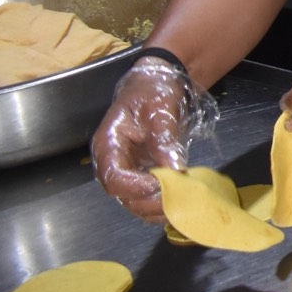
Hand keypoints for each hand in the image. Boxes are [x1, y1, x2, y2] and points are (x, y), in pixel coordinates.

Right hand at [92, 63, 212, 222]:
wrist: (158, 83)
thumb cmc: (153, 92)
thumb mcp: (160, 109)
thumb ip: (164, 139)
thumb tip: (174, 169)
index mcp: (108, 144)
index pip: (113, 176)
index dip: (134, 186)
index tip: (160, 185)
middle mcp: (113, 161)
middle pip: (122, 194)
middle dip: (149, 202)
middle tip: (177, 200)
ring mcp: (127, 169)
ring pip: (134, 200)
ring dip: (156, 207)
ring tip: (183, 204)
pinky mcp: (141, 173)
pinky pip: (147, 196)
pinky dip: (162, 203)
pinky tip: (182, 202)